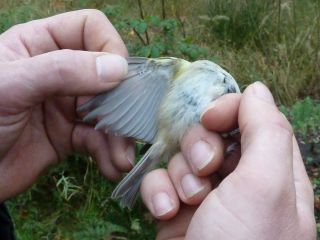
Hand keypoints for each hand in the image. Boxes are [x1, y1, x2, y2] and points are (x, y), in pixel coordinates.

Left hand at [0, 10, 134, 201]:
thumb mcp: (12, 85)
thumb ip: (62, 71)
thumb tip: (118, 68)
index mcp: (42, 44)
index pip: (91, 29)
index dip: (110, 48)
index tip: (118, 78)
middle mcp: (61, 72)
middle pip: (109, 75)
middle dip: (122, 103)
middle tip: (130, 128)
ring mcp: (67, 105)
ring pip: (109, 112)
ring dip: (120, 136)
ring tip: (122, 159)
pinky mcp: (70, 136)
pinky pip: (99, 140)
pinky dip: (109, 153)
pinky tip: (112, 167)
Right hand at [141, 82, 315, 238]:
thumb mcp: (265, 187)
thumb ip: (266, 132)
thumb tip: (256, 90)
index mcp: (271, 172)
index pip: (252, 119)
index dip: (229, 111)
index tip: (210, 118)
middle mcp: (238, 181)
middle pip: (212, 135)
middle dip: (199, 149)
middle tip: (203, 173)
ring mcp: (205, 196)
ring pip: (181, 156)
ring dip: (178, 176)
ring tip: (184, 204)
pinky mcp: (175, 210)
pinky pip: (159, 181)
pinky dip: (157, 192)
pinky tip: (163, 213)